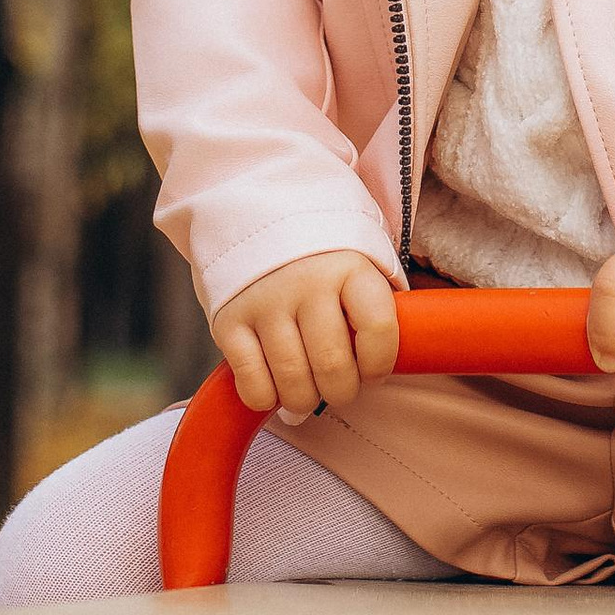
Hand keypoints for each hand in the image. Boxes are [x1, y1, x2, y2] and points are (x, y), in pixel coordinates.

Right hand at [216, 255, 400, 419]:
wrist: (254, 214)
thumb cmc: (320, 255)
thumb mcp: (357, 259)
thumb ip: (374, 303)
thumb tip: (386, 361)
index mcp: (349, 266)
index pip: (379, 328)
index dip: (381, 363)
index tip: (374, 371)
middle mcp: (306, 282)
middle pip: (333, 366)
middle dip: (342, 391)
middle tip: (338, 386)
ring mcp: (264, 302)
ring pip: (293, 382)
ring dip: (305, 400)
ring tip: (308, 390)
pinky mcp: (228, 322)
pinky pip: (252, 384)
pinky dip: (266, 398)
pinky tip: (274, 386)